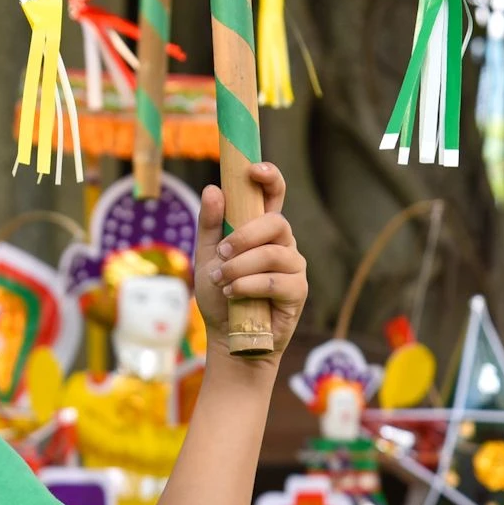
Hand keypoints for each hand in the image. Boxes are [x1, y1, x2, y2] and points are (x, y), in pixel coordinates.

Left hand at [193, 162, 307, 361]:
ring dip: (240, 266)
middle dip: (244, 236)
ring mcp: (294, 267)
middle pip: (276, 222)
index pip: (274, 195)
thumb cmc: (220, 292)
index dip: (270, 178)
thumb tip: (214, 189)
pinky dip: (248, 285)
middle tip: (221, 252)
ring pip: (273, 253)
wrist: (227, 334)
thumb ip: (210, 223)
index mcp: (262, 229)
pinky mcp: (297, 292)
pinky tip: (232, 293)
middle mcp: (283, 243)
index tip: (254, 169)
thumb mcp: (206, 255)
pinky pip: (275, 280)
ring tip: (221, 280)